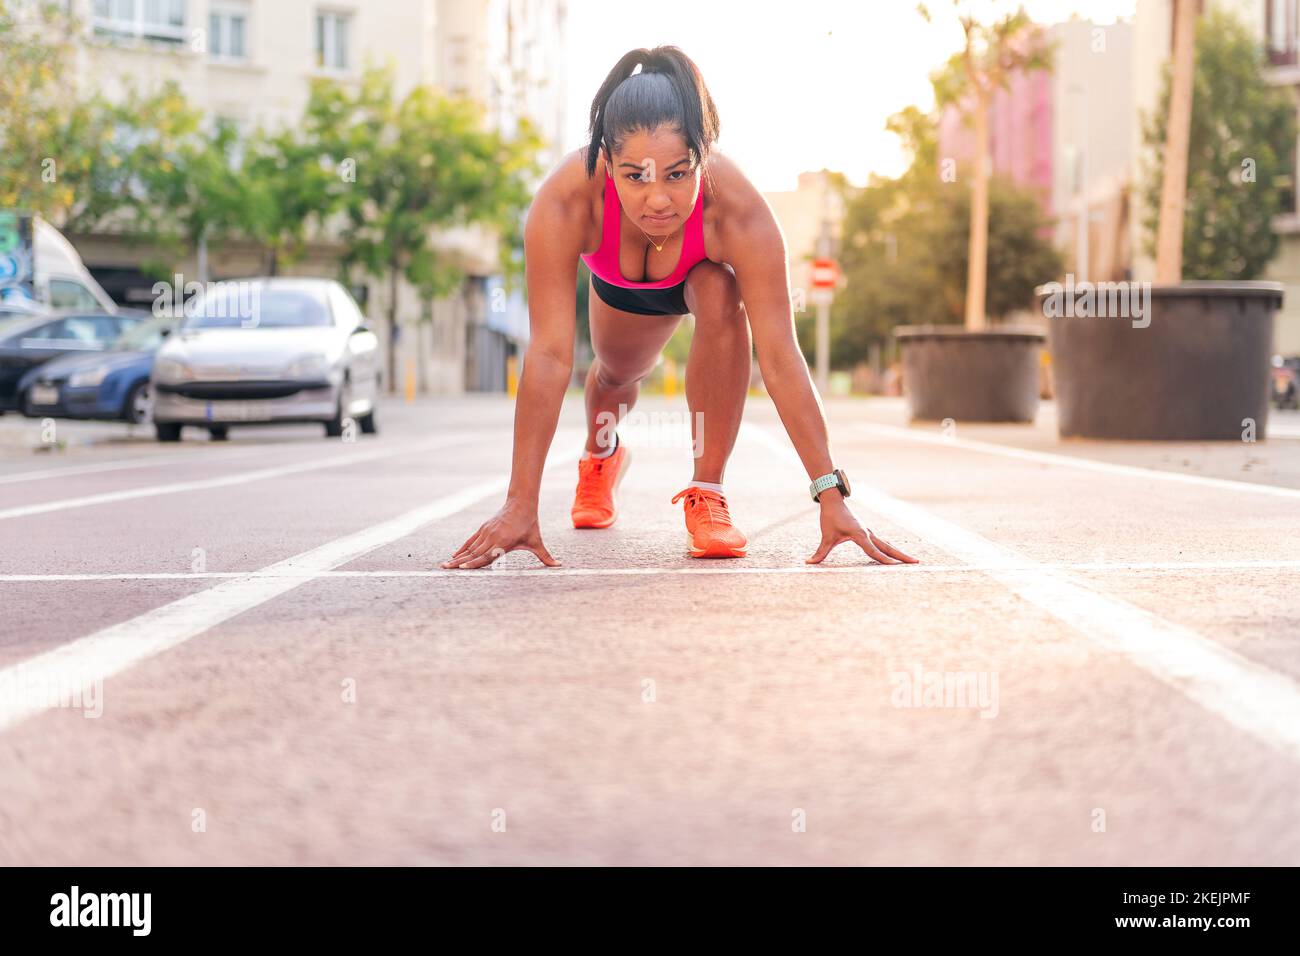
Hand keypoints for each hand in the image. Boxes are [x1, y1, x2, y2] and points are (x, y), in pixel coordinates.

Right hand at [440, 500, 558, 569]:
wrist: (521, 503)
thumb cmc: (530, 525)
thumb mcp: (537, 542)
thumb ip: (545, 556)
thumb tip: (559, 565)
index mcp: (503, 543)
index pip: (486, 556)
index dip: (474, 562)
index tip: (462, 567)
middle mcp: (492, 538)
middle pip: (473, 553)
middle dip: (459, 562)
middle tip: (445, 569)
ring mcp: (486, 532)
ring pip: (469, 547)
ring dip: (457, 556)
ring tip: (444, 565)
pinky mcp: (483, 528)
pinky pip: (470, 540)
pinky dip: (462, 548)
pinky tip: (454, 555)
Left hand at [806, 494, 917, 565]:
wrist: (834, 501)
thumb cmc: (830, 517)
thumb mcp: (826, 536)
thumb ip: (820, 552)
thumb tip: (809, 562)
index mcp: (859, 534)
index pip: (872, 550)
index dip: (882, 559)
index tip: (893, 566)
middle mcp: (867, 533)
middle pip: (887, 547)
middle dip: (901, 556)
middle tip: (916, 562)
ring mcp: (869, 532)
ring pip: (886, 544)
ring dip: (898, 553)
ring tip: (911, 561)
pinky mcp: (867, 532)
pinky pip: (881, 543)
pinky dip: (890, 549)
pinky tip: (895, 556)